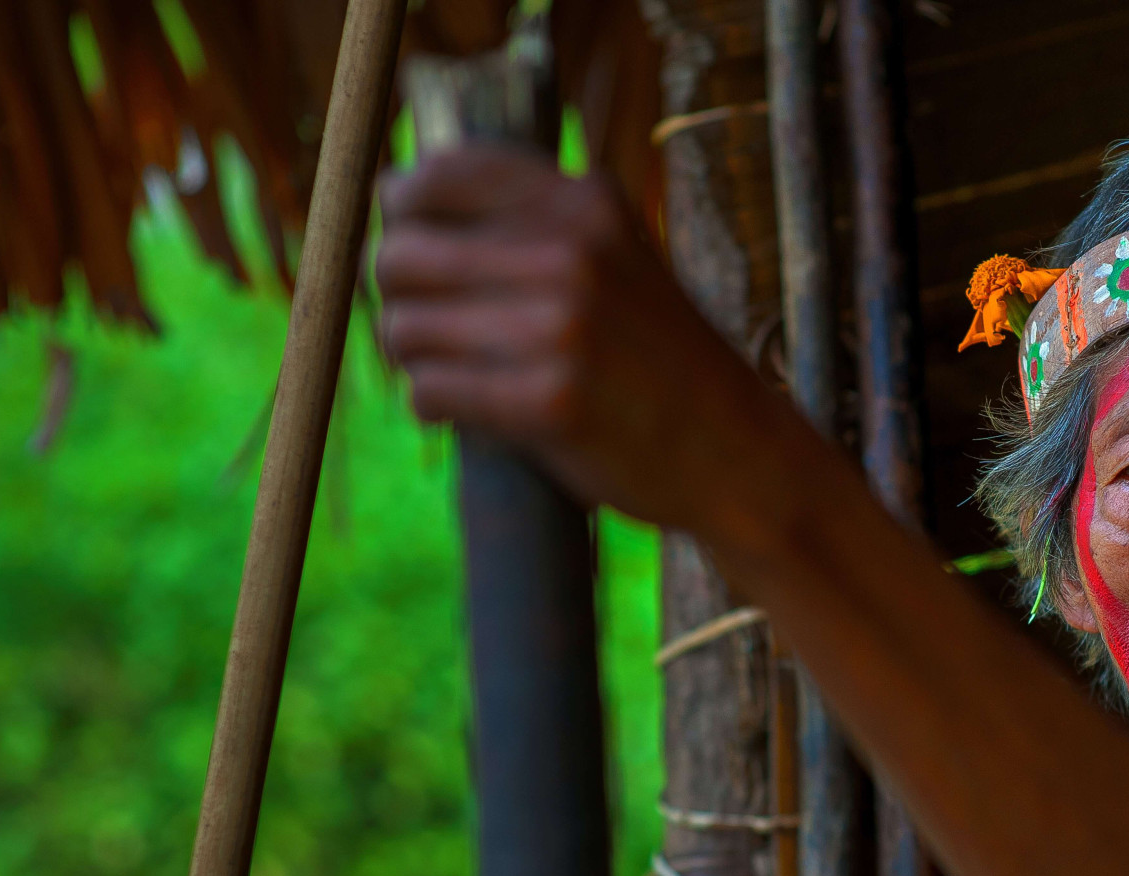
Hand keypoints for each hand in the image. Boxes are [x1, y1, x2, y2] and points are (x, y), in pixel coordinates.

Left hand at [375, 145, 779, 532]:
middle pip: (402, 254)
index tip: (415, 244)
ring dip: (412, 358)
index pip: (441, 175)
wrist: (734, 448)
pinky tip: (469, 410)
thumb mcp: (615, 256)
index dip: (405, 210)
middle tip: (424, 327)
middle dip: (396, 296)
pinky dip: (435, 405)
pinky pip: (430, 391)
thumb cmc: (656, 357)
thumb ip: (531, 224)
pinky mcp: (548, 402)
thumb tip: (393, 198)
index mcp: (585, 204)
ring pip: (404, 327)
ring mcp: (561, 328)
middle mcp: (572, 254)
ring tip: (449, 372)